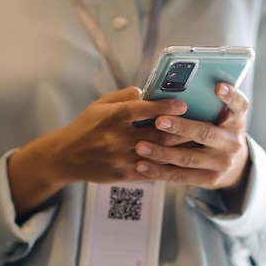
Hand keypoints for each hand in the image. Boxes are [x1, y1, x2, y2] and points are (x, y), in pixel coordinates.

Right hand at [7, 86, 186, 215]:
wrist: (65, 157)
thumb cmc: (86, 127)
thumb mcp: (100, 104)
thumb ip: (124, 96)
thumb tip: (146, 90)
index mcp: (112, 117)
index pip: (141, 110)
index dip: (164, 107)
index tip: (182, 104)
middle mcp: (117, 138)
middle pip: (156, 135)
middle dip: (180, 131)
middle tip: (200, 125)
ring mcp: (121, 159)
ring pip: (158, 155)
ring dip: (179, 150)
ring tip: (198, 144)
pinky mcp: (123, 175)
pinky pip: (151, 171)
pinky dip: (168, 166)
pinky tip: (182, 161)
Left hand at [133, 83, 249, 192]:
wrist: (234, 166)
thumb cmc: (218, 131)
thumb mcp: (222, 117)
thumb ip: (206, 105)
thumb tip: (174, 88)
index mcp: (236, 120)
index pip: (240, 105)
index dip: (230, 96)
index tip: (218, 86)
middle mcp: (232, 142)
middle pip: (205, 133)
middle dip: (181, 127)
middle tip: (159, 121)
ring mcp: (222, 163)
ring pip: (189, 158)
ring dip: (162, 152)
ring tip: (141, 146)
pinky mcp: (209, 179)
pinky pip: (181, 176)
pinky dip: (159, 171)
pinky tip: (142, 165)